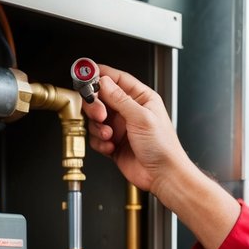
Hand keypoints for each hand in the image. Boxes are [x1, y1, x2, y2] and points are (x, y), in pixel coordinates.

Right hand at [82, 64, 192, 194]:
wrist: (163, 175)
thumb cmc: (163, 147)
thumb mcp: (141, 117)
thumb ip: (119, 98)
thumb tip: (103, 82)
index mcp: (141, 98)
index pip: (116, 79)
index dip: (99, 75)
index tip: (85, 73)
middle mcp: (129, 110)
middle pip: (101, 98)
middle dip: (95, 106)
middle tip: (99, 114)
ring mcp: (120, 127)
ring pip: (96, 119)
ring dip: (98, 128)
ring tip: (109, 135)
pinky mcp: (113, 143)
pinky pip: (96, 137)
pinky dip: (100, 142)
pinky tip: (111, 146)